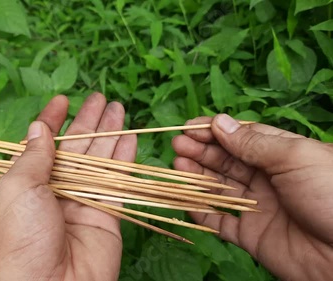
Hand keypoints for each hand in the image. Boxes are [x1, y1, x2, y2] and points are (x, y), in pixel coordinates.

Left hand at [0, 93, 136, 279]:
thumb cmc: (17, 239)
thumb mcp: (16, 189)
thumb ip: (33, 157)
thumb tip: (39, 127)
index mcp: (25, 184)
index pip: (42, 144)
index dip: (52, 120)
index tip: (62, 99)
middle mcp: (53, 192)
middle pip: (75, 149)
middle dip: (87, 121)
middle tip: (100, 96)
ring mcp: (81, 204)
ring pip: (99, 161)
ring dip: (109, 134)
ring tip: (117, 107)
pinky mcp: (106, 218)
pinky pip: (118, 183)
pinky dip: (125, 159)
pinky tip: (129, 137)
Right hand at [172, 114, 332, 280]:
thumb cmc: (332, 196)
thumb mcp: (295, 157)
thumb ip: (253, 142)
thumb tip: (219, 122)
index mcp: (282, 155)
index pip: (242, 137)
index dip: (215, 131)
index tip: (189, 128)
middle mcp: (268, 179)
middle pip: (227, 161)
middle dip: (201, 151)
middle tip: (178, 145)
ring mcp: (258, 207)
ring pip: (220, 188)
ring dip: (197, 177)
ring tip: (177, 165)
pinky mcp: (251, 235)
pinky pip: (220, 222)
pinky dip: (202, 212)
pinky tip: (186, 199)